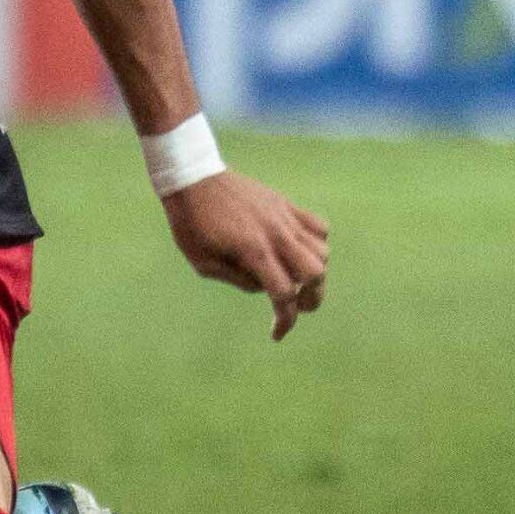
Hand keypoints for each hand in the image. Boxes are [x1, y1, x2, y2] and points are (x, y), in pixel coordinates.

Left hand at [164, 171, 329, 339]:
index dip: (285, 321)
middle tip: (296, 304)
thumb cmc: (192, 224)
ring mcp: (284, 217)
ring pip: (322, 251)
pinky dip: (317, 244)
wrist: (193, 179)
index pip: (284, 295)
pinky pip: (319, 227)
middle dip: (311, 298)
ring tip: (296, 277)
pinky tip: (298, 250)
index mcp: (253, 251)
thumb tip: (266, 288)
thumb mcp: (204, 264)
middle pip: (316, 273)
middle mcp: (276, 234)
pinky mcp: (286, 205)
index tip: (276, 334)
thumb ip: (239, 280)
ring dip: (314, 271)